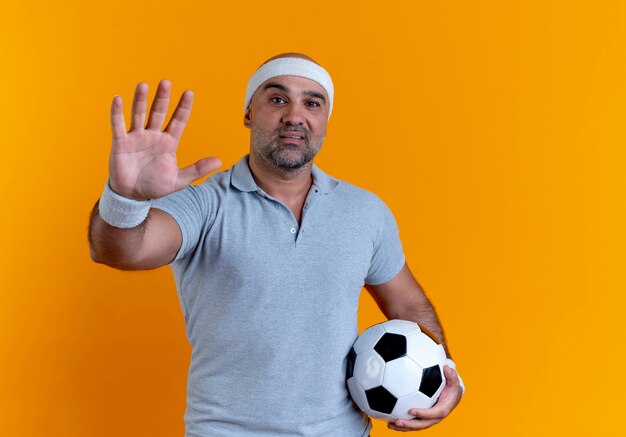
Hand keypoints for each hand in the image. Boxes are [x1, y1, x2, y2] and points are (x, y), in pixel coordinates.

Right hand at [108, 80, 220, 199]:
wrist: (132, 196)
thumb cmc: (155, 186)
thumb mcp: (179, 180)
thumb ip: (197, 169)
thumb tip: (219, 161)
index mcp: (169, 142)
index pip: (178, 120)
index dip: (183, 107)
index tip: (189, 92)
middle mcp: (153, 135)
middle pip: (159, 112)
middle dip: (162, 98)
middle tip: (166, 82)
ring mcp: (136, 137)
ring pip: (139, 114)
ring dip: (141, 100)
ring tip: (143, 86)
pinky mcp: (121, 142)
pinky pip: (118, 125)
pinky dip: (117, 113)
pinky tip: (118, 99)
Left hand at [387, 365, 461, 431]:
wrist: (450, 394)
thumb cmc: (450, 386)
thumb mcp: (453, 380)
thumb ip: (451, 375)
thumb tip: (447, 368)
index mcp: (443, 409)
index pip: (434, 414)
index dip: (423, 414)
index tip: (411, 410)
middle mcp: (435, 417)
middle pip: (422, 424)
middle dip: (410, 424)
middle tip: (397, 421)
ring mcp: (427, 419)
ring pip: (415, 426)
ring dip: (403, 427)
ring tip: (390, 424)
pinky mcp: (422, 418)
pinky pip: (412, 422)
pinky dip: (402, 423)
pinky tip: (389, 420)